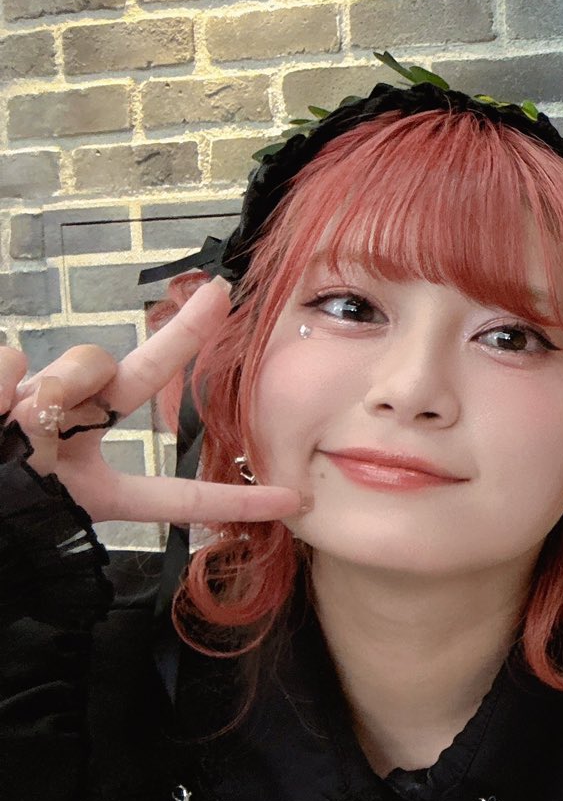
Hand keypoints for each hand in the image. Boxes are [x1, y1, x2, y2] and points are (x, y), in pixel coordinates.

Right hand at [2, 278, 304, 525]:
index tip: (297, 501)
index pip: (170, 498)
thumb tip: (25, 374)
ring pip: (75, 362)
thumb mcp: (19, 505)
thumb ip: (35, 434)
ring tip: (21, 413)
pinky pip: (6, 358)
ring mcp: (29, 405)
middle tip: (220, 295)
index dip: (232, 503)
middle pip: (137, 380)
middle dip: (182, 338)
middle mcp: (66, 439)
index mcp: (86, 493)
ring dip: (62, 380)